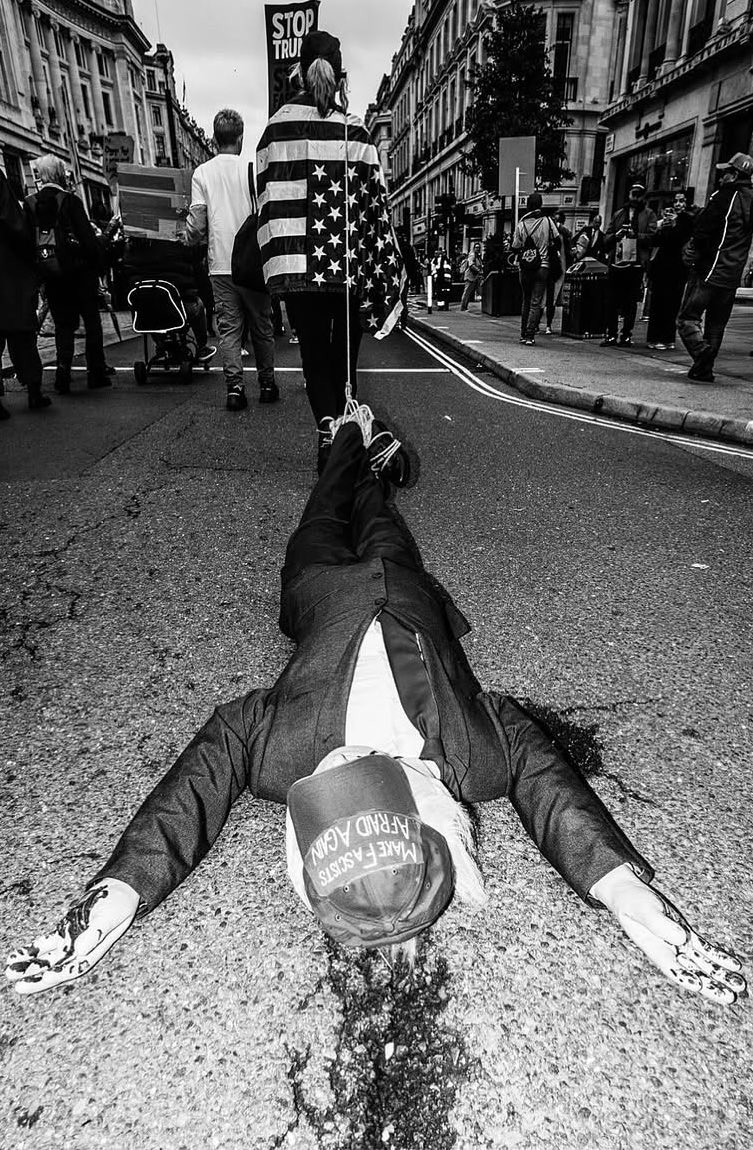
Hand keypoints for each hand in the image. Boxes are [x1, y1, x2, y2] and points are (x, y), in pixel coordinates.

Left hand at [5, 879, 138, 994]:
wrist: (118, 890)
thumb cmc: (119, 904)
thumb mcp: (112, 916)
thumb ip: (97, 932)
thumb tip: (80, 949)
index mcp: (93, 952)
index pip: (70, 970)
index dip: (52, 977)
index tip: (36, 981)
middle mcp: (80, 951)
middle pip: (55, 968)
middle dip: (35, 976)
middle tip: (15, 983)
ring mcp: (70, 941)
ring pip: (47, 957)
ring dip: (30, 964)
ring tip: (10, 969)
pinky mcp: (64, 931)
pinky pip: (46, 943)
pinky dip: (33, 949)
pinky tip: (18, 954)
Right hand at [591, 865, 745, 1003]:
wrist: (630, 895)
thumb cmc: (633, 902)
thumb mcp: (643, 910)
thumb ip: (659, 924)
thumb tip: (680, 938)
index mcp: (654, 948)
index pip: (671, 968)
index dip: (684, 978)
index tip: (697, 986)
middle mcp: (669, 951)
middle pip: (693, 972)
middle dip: (711, 986)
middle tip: (729, 997)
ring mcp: (678, 945)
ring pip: (703, 964)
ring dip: (720, 975)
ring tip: (738, 987)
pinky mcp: (686, 935)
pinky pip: (705, 950)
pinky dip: (719, 957)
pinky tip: (733, 965)